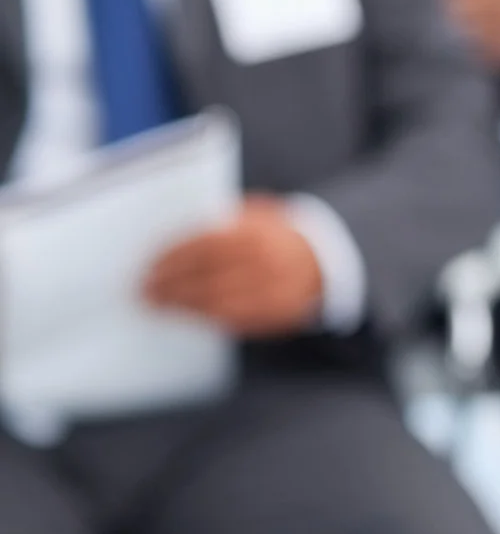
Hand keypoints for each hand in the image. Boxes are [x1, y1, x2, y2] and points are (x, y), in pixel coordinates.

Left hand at [144, 195, 326, 335]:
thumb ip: (223, 220)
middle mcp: (265, 261)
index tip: (147, 265)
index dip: (171, 257)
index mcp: (258, 231)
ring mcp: (272, 289)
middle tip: (142, 290)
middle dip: (169, 284)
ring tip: (156, 303)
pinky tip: (184, 314)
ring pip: (215, 301)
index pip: (203, 245)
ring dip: (180, 304)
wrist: (323, 261)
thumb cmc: (277, 236)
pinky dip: (202, 317)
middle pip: (205, 275)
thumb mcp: (258, 214)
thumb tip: (175, 234)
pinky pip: (232, 319)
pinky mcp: (275, 314)